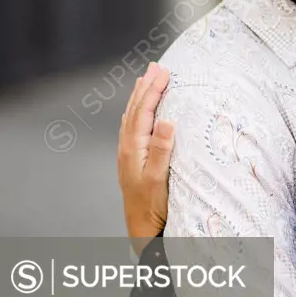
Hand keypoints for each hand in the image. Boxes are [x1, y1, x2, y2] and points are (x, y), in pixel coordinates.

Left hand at [117, 63, 172, 249]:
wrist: (141, 230)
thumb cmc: (152, 207)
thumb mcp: (159, 178)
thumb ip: (162, 149)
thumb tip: (167, 120)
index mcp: (134, 148)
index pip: (144, 112)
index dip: (154, 90)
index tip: (164, 72)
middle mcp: (127, 148)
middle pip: (136, 110)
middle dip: (146, 86)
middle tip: (155, 66)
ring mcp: (128, 154)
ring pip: (132, 117)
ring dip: (140, 97)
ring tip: (145, 80)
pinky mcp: (131, 160)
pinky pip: (132, 127)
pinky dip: (137, 112)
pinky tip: (139, 111)